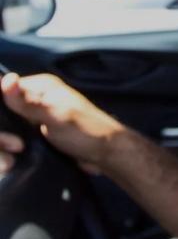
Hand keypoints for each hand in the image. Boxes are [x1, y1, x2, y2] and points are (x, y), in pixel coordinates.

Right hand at [0, 72, 124, 173]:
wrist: (106, 154)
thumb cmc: (86, 132)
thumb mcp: (55, 115)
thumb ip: (29, 101)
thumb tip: (6, 79)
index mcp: (41, 85)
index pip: (3, 91)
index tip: (1, 130)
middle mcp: (37, 97)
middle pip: (4, 111)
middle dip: (3, 133)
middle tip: (15, 146)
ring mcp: (36, 116)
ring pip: (8, 127)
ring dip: (6, 142)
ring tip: (15, 153)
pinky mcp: (38, 133)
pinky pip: (17, 137)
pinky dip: (12, 148)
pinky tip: (11, 159)